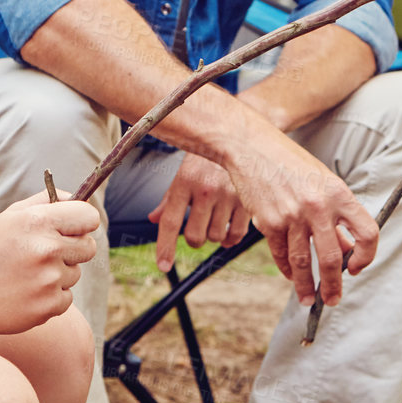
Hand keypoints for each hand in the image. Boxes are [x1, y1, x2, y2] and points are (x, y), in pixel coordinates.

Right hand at [0, 192, 100, 333]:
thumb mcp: (12, 215)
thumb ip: (47, 201)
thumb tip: (77, 199)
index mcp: (39, 221)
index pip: (89, 217)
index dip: (83, 222)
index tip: (75, 229)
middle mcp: (47, 249)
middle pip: (89, 247)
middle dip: (74, 249)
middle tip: (48, 253)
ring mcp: (48, 280)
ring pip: (75, 274)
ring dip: (58, 274)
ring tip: (27, 274)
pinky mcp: (47, 306)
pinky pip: (66, 298)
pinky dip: (51, 297)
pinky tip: (27, 292)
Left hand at [148, 153, 251, 272]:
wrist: (239, 136)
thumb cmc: (207, 157)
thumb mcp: (184, 172)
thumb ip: (169, 198)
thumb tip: (153, 219)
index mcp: (185, 180)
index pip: (171, 222)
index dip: (165, 247)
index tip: (163, 266)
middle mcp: (206, 188)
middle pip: (194, 236)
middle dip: (193, 238)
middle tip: (196, 227)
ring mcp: (229, 195)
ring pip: (215, 238)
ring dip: (212, 235)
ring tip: (215, 218)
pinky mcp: (248, 200)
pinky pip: (236, 235)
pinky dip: (230, 238)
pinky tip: (228, 227)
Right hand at [226, 136, 377, 307]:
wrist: (252, 147)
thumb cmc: (291, 162)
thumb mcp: (323, 181)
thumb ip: (337, 215)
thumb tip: (346, 249)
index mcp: (338, 193)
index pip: (367, 232)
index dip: (367, 255)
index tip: (357, 267)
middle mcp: (318, 206)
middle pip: (332, 258)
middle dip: (333, 285)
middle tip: (332, 299)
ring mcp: (292, 216)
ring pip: (303, 263)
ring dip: (305, 287)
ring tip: (307, 299)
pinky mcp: (269, 223)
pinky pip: (281, 255)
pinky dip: (286, 269)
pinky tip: (290, 275)